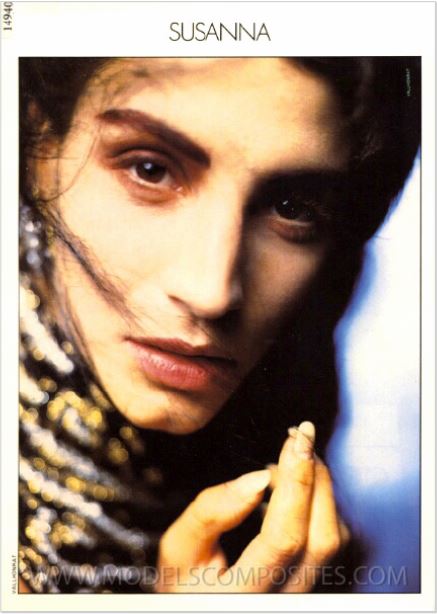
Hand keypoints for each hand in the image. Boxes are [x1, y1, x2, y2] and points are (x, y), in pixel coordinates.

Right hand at [155, 421, 349, 592]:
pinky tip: (296, 485)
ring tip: (291, 458)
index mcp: (244, 594)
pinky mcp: (314, 581)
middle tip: (299, 436)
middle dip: (315, 477)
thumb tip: (258, 478)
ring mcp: (303, 593)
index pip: (284, 536)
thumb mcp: (179, 548)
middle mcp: (284, 599)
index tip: (294, 439)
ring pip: (334, 538)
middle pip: (322, 537)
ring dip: (321, 487)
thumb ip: (210, 513)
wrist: (197, 608)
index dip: (295, 482)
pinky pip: (333, 539)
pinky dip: (322, 502)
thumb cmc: (186, 581)